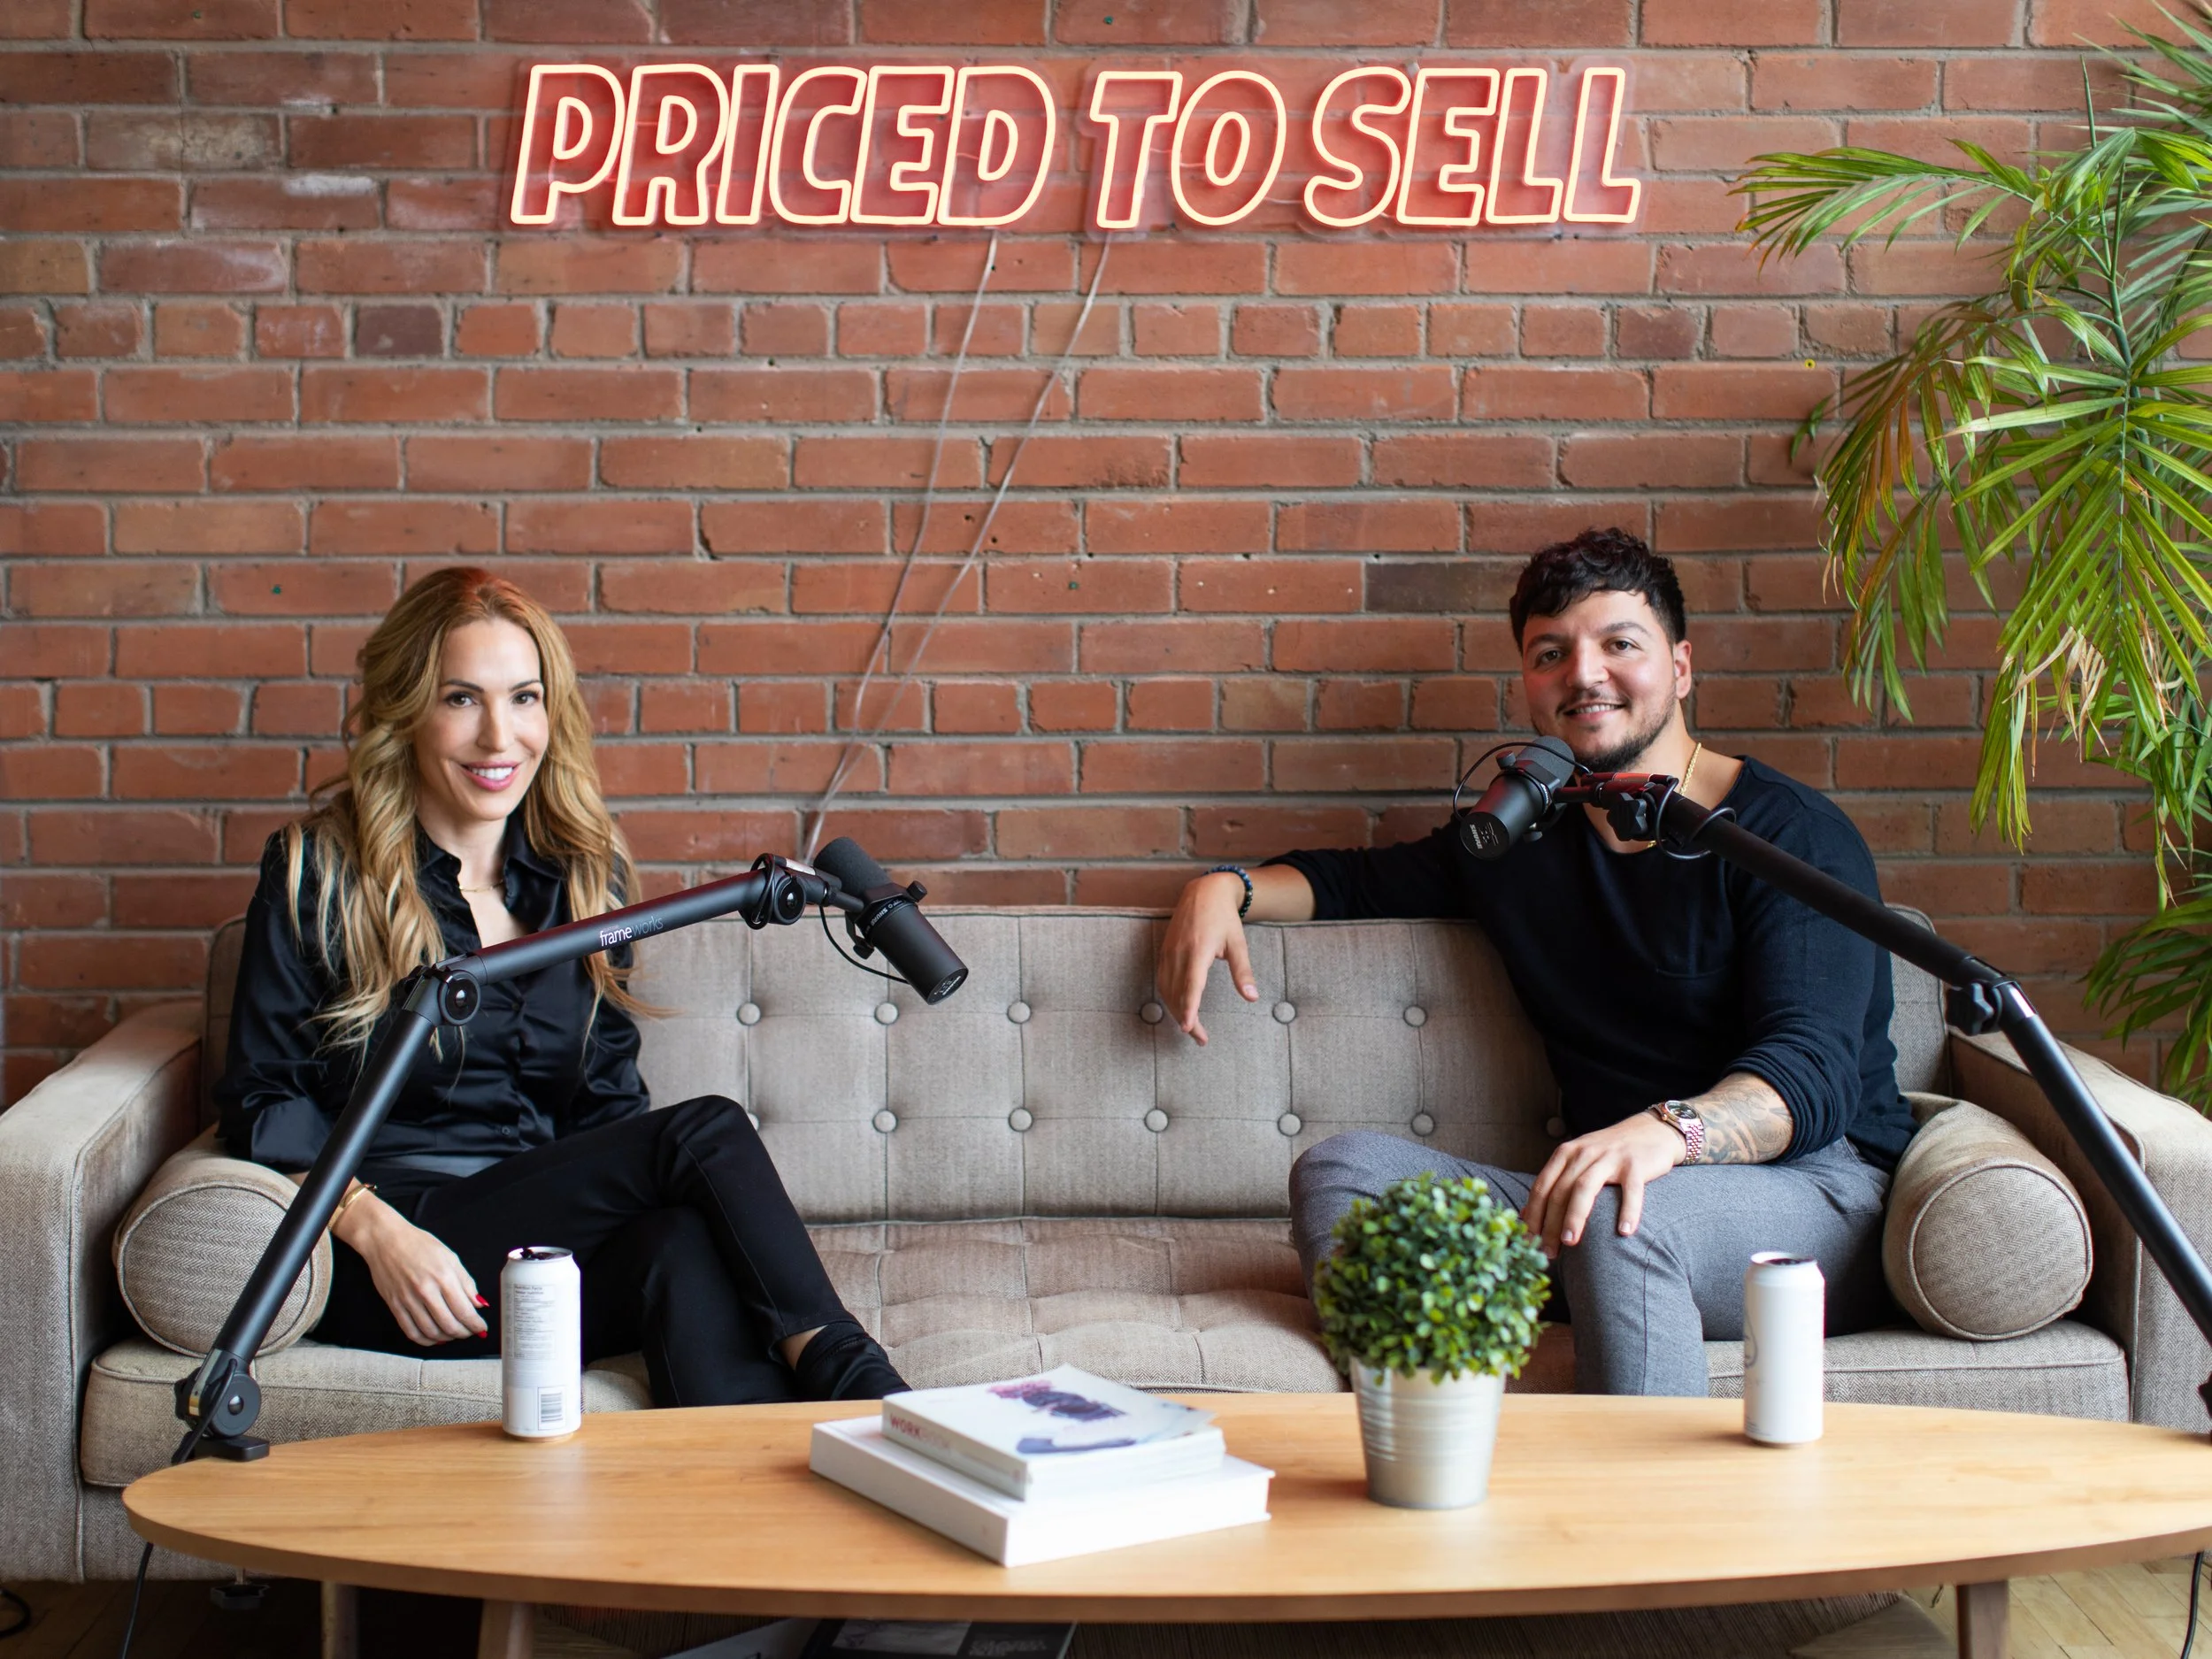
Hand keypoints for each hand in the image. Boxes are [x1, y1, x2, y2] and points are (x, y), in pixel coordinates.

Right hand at [338, 1196, 487, 1345]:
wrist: (385, 1240)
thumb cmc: (419, 1245)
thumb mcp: (450, 1257)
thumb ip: (466, 1282)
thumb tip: (479, 1304)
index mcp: (443, 1277)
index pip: (464, 1311)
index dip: (476, 1325)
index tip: (481, 1329)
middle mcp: (426, 1291)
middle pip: (449, 1325)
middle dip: (463, 1333)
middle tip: (469, 1332)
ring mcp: (408, 1300)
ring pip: (431, 1332)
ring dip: (446, 1338)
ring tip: (454, 1334)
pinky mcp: (394, 1306)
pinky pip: (411, 1332)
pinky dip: (425, 1340)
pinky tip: (434, 1338)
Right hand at [1156, 871, 1258, 1044]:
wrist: (1203, 892)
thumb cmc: (1224, 918)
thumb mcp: (1238, 944)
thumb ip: (1243, 972)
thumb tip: (1252, 998)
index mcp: (1198, 950)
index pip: (1191, 986)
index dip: (1188, 1008)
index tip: (1188, 1028)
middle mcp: (1179, 953)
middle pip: (1177, 994)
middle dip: (1186, 1019)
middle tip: (1200, 1039)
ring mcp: (1168, 952)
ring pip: (1167, 989)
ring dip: (1176, 1010)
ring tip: (1191, 1028)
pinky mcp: (1164, 951)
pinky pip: (1162, 980)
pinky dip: (1168, 997)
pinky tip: (1177, 1007)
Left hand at [1522, 1112, 1686, 1256]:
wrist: (1652, 1130)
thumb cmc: (1610, 1153)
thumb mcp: (1579, 1160)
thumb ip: (1557, 1182)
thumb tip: (1528, 1214)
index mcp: (1566, 1153)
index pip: (1541, 1187)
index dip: (1532, 1215)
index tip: (1528, 1240)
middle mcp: (1584, 1153)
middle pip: (1560, 1191)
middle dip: (1550, 1224)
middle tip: (1548, 1252)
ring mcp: (1610, 1158)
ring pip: (1585, 1188)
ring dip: (1574, 1216)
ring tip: (1570, 1242)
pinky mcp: (1636, 1164)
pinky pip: (1630, 1191)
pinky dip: (1627, 1211)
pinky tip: (1624, 1232)